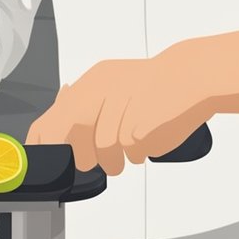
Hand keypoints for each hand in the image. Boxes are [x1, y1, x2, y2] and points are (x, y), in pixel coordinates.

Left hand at [26, 51, 214, 175]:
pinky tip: (144, 144)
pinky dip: (136, 154)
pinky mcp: (143, 121)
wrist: (193, 75)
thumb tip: (59, 110)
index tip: (45, 159)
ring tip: (120, 161)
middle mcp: (105, 89)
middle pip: (76, 134)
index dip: (45, 141)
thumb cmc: (153, 87)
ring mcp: (125, 105)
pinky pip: (131, 149)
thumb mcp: (113, 84)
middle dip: (81, 156)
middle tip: (89, 163)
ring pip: (106, 146)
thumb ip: (84, 100)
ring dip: (111, 160)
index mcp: (94, 81)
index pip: (53, 116)